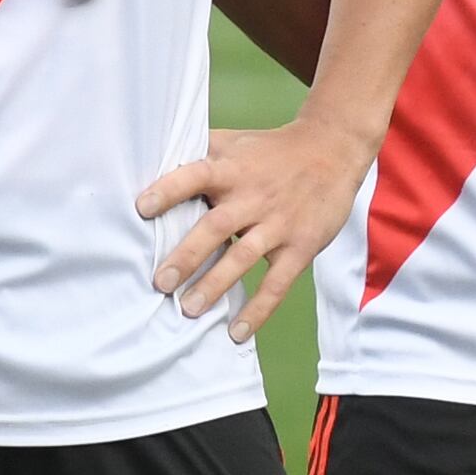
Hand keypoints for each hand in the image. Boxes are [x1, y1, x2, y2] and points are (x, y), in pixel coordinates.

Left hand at [135, 115, 370, 343]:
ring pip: (243, 257)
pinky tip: (237, 332)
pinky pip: (276, 284)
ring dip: (215, 285)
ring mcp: (278, 224)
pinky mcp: (300, 247)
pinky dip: (258, 310)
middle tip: (162, 282)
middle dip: (188, 255)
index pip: (196, 176)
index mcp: (232, 169)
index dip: (169, 190)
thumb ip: (200, 153)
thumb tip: (152, 163)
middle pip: (216, 226)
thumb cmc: (273, 151)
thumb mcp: (236, 142)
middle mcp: (253, 197)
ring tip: (189, 309)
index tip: (142, 208)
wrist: (333, 150)